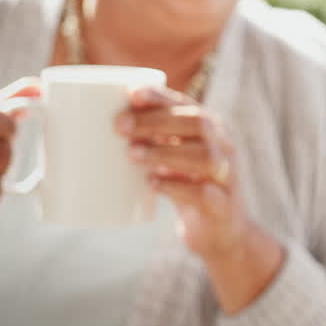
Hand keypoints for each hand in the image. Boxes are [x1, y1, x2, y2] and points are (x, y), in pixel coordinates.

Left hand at [117, 86, 281, 312]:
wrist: (222, 231)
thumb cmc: (188, 187)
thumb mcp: (176, 159)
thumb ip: (152, 141)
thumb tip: (99, 126)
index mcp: (212, 130)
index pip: (188, 105)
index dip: (161, 97)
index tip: (131, 93)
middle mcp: (224, 148)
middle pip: (198, 124)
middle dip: (157, 122)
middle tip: (119, 126)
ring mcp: (227, 177)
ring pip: (205, 156)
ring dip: (166, 152)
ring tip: (132, 154)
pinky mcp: (222, 207)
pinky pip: (204, 193)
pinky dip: (177, 187)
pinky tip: (153, 185)